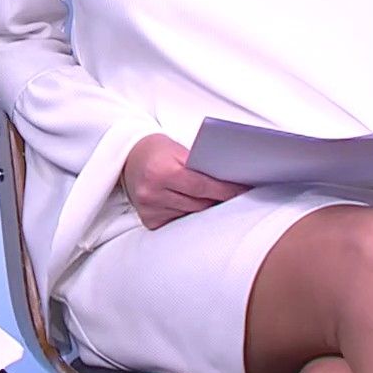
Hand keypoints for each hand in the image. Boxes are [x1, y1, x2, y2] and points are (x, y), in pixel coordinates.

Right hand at [122, 134, 249, 229]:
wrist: (128, 157)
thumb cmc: (158, 151)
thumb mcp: (178, 150)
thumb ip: (200, 166)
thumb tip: (231, 182)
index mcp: (160, 172)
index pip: (203, 186)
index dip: (226, 190)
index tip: (244, 190)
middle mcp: (152, 193)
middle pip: (199, 204)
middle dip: (219, 200)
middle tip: (237, 197)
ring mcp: (149, 210)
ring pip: (191, 215)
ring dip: (206, 210)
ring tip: (217, 202)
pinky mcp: (149, 221)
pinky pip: (179, 222)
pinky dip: (190, 215)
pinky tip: (195, 208)